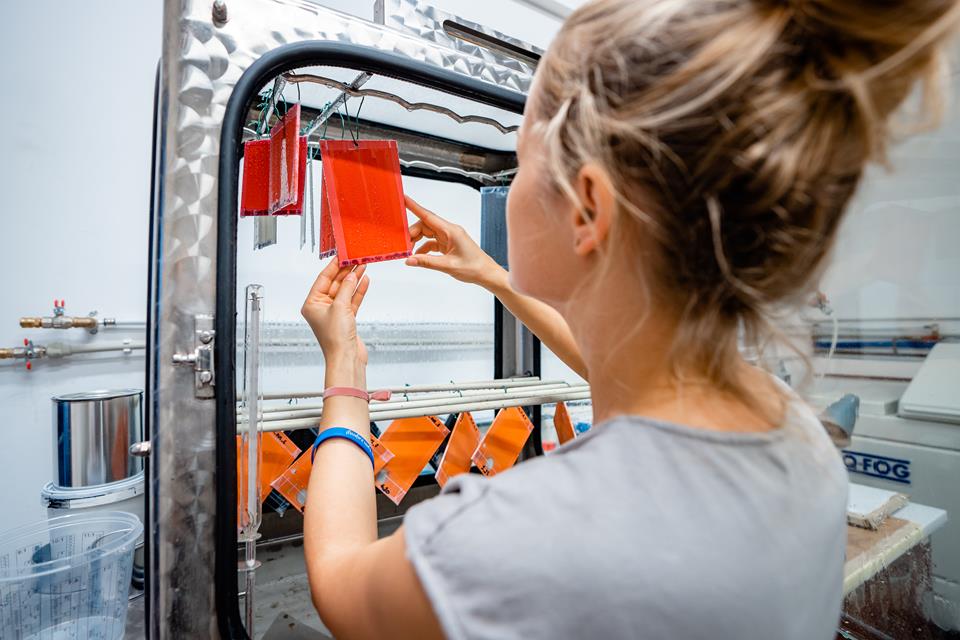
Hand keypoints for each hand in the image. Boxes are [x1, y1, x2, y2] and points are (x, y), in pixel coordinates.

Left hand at [301, 260, 370, 376]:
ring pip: (345, 291)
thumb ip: (346, 288)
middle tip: (356, 259)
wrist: (346, 358)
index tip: (342, 255)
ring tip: (363, 266)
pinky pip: (352, 300)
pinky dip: (358, 291)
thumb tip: (351, 274)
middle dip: (346, 271)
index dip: (333, 266)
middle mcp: (321, 308)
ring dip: (354, 279)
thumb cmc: (335, 339)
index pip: (323, 279)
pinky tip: (364, 280)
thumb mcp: (340, 307)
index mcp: (311, 304)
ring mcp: (335, 313)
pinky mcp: (347, 319)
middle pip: (335, 283)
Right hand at [405, 195, 505, 289]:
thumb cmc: (474, 267)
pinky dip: (424, 247)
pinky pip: (432, 242)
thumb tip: (410, 259)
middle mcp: (449, 231)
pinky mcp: (449, 244)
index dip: (414, 207)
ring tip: (409, 251)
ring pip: (427, 233)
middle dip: (412, 233)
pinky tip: (419, 256)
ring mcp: (449, 237)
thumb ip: (426, 262)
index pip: (428, 216)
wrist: (486, 273)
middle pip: (425, 225)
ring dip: (417, 240)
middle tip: (404, 244)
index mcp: (451, 231)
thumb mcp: (448, 266)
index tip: (404, 199)